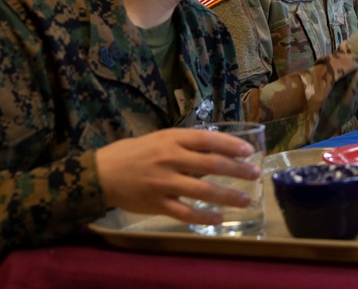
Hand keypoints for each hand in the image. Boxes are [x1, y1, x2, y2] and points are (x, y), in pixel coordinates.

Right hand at [95, 128, 260, 225]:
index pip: (208, 140)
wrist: (102, 173)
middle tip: (255, 173)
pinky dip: (204, 216)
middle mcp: (171, 158)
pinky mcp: (157, 203)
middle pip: (212, 164)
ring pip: (202, 190)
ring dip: (227, 196)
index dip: (231, 145)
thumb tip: (219, 147)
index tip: (249, 151)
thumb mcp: (162, 139)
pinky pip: (185, 212)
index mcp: (173, 139)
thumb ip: (187, 143)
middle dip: (237, 169)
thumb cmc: (136, 153)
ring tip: (246, 200)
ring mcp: (164, 182)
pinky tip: (218, 218)